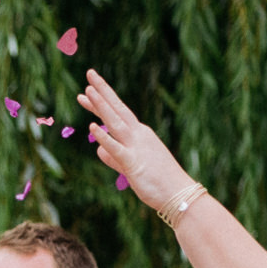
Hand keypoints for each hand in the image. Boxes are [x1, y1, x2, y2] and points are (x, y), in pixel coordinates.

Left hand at [78, 70, 198, 211]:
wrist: (179, 195)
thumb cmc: (158, 181)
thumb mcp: (131, 167)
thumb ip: (113, 158)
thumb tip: (98, 150)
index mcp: (139, 134)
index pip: (117, 114)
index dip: (101, 102)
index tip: (87, 90)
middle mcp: (138, 135)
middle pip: (117, 109)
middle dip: (102, 91)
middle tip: (90, 73)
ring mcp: (137, 147)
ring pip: (116, 122)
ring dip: (101, 106)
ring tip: (87, 90)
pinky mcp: (134, 163)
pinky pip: (116, 148)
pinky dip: (105, 137)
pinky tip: (92, 127)